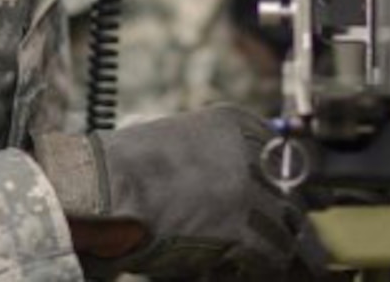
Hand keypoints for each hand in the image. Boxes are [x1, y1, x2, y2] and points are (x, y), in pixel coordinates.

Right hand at [35, 105, 313, 278]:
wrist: (104, 190)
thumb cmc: (124, 169)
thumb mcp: (176, 142)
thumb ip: (210, 156)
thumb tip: (224, 183)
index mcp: (234, 122)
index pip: (280, 156)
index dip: (274, 186)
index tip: (274, 204)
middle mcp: (250, 149)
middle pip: (285, 192)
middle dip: (276, 217)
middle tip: (265, 236)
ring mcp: (250, 188)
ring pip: (283, 226)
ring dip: (270, 245)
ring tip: (254, 258)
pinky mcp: (243, 227)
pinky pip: (270, 255)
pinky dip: (260, 266)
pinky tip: (239, 268)